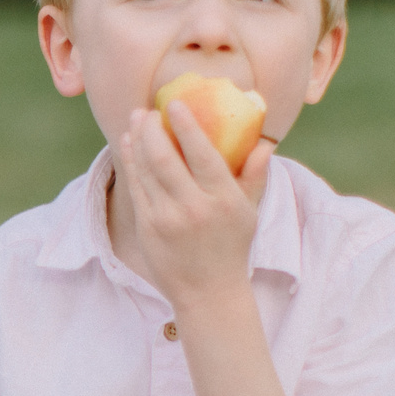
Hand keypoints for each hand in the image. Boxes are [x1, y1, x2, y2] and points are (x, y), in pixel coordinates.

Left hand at [112, 98, 274, 310]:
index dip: (186, 125)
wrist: (208, 292)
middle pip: (165, 158)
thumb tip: (265, 143)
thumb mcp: (250, 212)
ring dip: (137, 140)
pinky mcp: (147, 227)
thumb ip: (255, 176)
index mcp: (223, 199)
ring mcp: (167, 218)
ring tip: (137, 119)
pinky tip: (129, 144)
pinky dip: (131, 161)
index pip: (203, 154)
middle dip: (152, 128)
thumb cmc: (231, 245)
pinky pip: (136, 187)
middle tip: (148, 110)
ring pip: (146, 170)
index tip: (174, 104)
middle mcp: (194, 208)